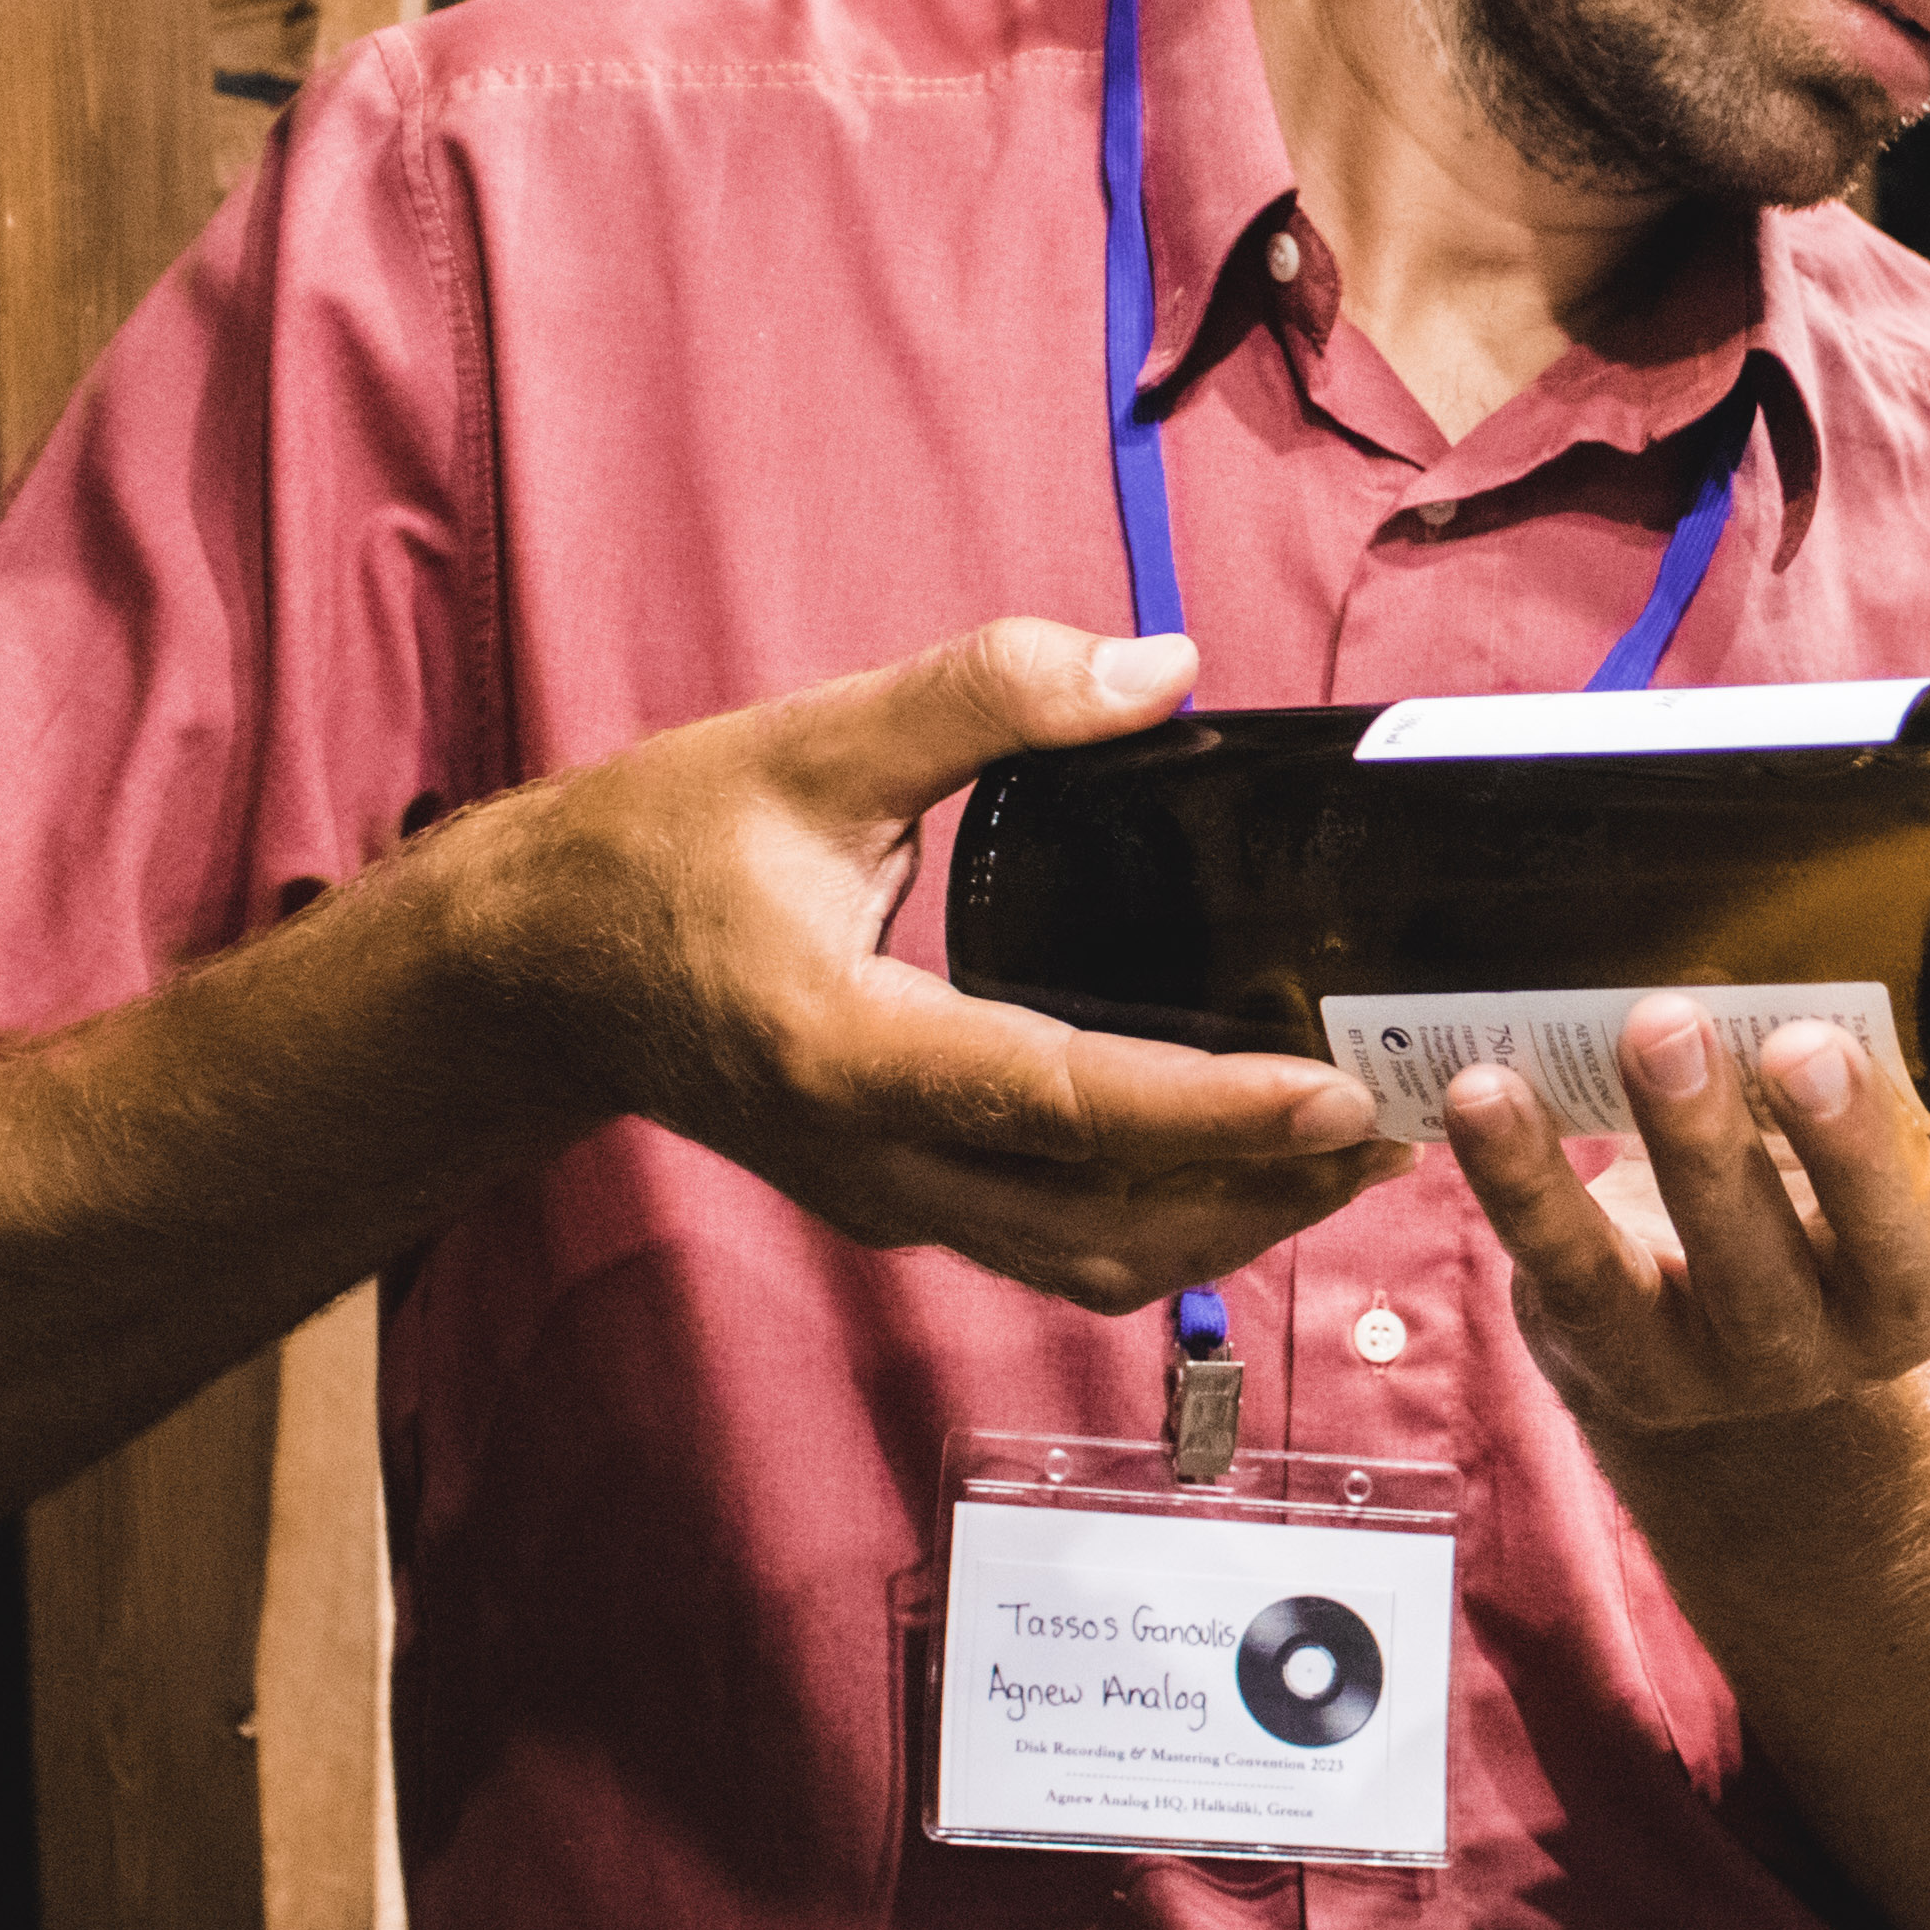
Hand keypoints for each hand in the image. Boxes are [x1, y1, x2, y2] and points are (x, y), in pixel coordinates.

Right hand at [451, 617, 1398, 1302]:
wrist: (528, 968)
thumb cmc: (655, 851)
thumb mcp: (809, 741)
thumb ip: (985, 694)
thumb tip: (1160, 669)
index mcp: (847, 1048)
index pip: (1066, 1100)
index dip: (1212, 1111)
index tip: (1339, 1095)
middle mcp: (874, 1156)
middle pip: (1106, 1226)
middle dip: (1265, 1194)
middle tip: (1402, 1120)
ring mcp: (886, 1195)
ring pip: (1090, 1260)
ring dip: (1229, 1221)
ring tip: (1353, 1149)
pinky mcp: (900, 1199)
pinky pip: (1056, 1239)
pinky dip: (1166, 1212)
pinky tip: (1248, 1150)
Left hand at [1448, 996, 1929, 1442]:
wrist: (1710, 1380)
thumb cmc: (1834, 1234)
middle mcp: (1851, 1331)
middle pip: (1869, 1248)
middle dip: (1841, 1145)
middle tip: (1807, 1036)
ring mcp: (1725, 1357)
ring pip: (1714, 1261)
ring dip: (1684, 1149)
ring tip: (1653, 1027)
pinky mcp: (1603, 1348)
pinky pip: (1564, 1266)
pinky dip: (1521, 1180)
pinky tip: (1487, 1095)